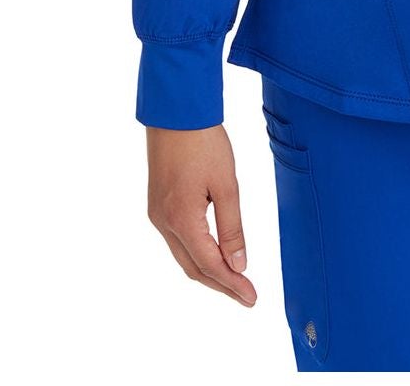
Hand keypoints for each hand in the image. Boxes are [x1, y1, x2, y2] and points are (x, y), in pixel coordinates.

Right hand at [145, 123, 256, 305]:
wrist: (175, 112)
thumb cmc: (203, 141)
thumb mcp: (226, 184)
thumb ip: (232, 227)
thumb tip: (238, 264)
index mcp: (181, 219)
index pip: (210, 265)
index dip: (232, 285)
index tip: (252, 297)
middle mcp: (164, 222)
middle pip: (193, 267)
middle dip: (220, 285)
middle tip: (246, 296)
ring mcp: (157, 215)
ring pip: (184, 256)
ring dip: (208, 271)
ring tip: (234, 281)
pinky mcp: (158, 205)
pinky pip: (178, 240)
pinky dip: (197, 253)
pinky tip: (213, 254)